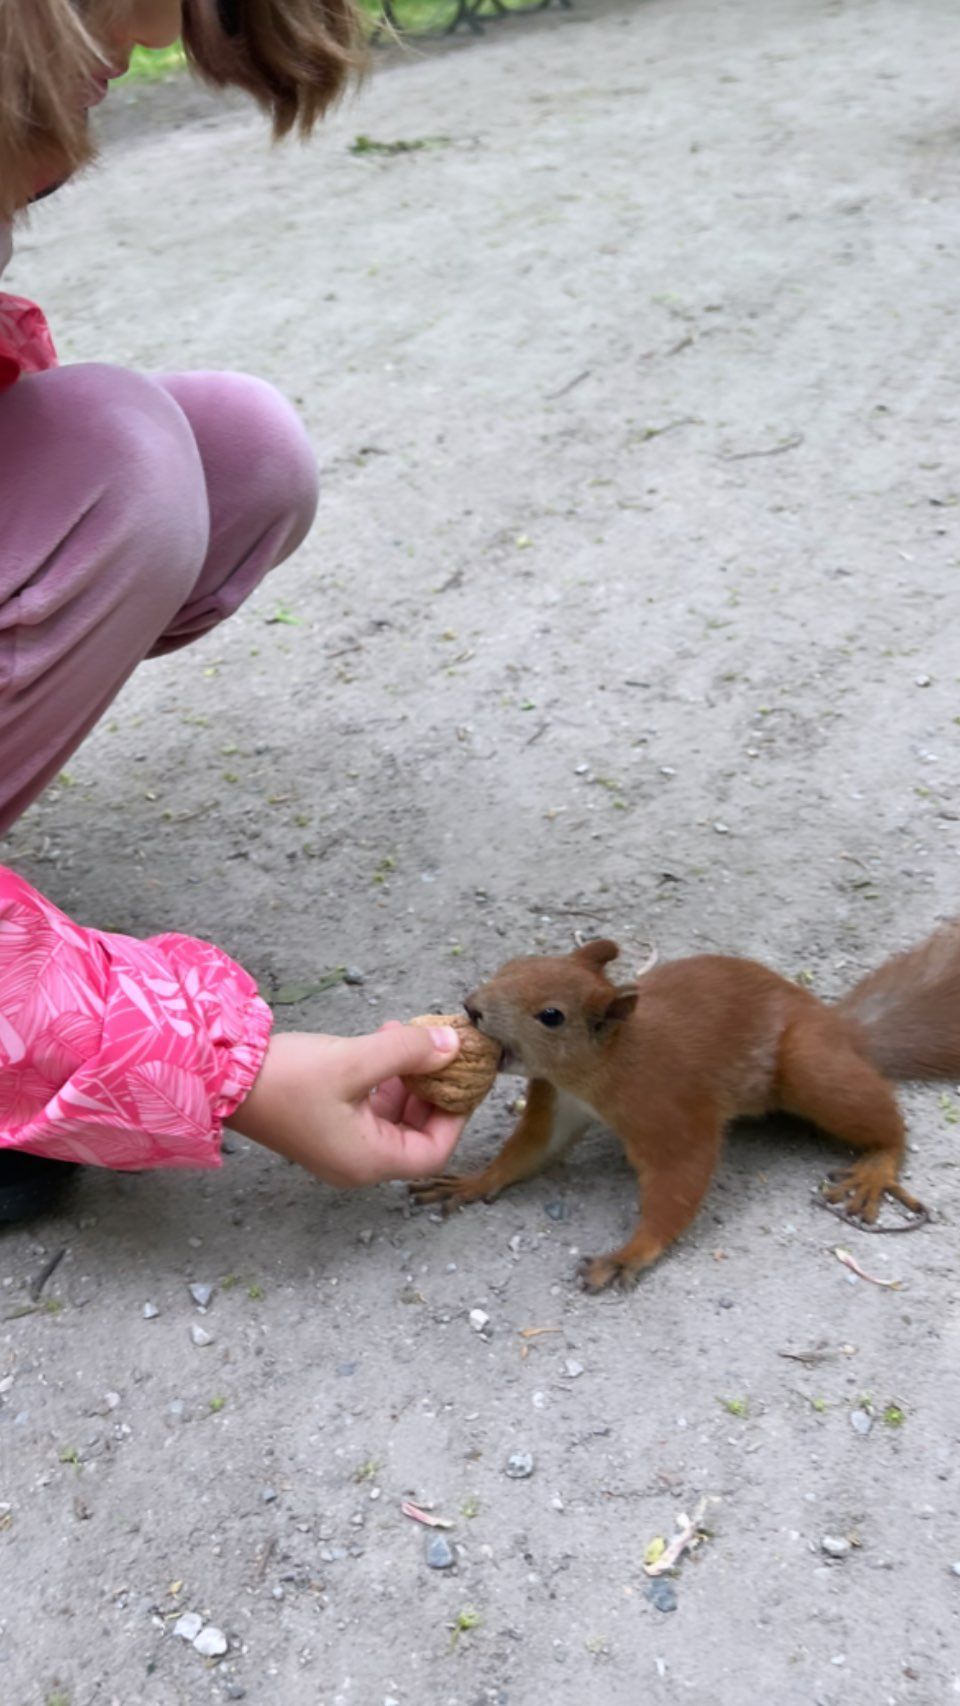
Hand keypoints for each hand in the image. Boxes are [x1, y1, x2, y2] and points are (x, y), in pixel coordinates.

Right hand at [230, 1022, 465, 1187]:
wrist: (223, 1079)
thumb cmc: (287, 1079)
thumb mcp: (355, 1060)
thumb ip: (409, 1053)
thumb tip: (452, 1047)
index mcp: (368, 1161)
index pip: (434, 1150)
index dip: (455, 1114)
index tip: (463, 1076)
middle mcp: (356, 1163)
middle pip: (415, 1135)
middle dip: (431, 1090)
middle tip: (439, 1051)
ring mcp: (338, 1146)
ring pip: (392, 1118)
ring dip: (406, 1079)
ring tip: (405, 1037)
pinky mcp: (324, 1127)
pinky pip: (369, 1109)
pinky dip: (382, 1080)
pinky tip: (381, 1044)